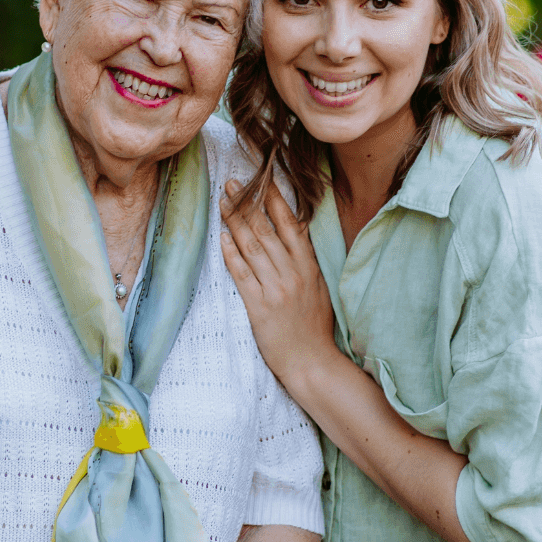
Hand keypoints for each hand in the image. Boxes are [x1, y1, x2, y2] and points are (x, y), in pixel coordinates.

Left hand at [219, 180, 336, 388]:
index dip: (273, 200)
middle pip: (266, 231)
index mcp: (308, 266)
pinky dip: (231, 255)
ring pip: (252, 247)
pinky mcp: (260, 306)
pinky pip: (242, 275)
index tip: (261, 180)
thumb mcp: (319, 287)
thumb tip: (295, 231)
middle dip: (247, 203)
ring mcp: (276, 289)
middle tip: (231, 183)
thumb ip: (306, 260)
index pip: (290, 224)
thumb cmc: (314, 326)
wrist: (312, 361)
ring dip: (235, 222)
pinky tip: (222, 238)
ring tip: (222, 203)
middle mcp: (293, 273)